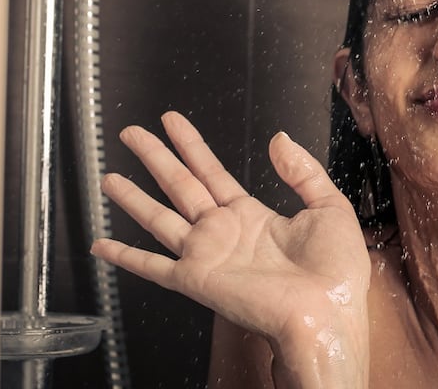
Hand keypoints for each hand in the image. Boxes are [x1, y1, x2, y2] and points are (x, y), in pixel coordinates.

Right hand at [90, 112, 371, 357]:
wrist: (327, 313)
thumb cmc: (335, 273)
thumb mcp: (329, 207)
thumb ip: (302, 171)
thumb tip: (279, 139)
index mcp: (253, 216)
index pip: (213, 172)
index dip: (191, 146)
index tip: (172, 123)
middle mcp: (224, 233)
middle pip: (180, 185)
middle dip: (155, 157)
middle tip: (131, 133)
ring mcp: (207, 255)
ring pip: (159, 218)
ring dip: (133, 197)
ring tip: (108, 176)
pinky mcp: (196, 279)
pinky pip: (152, 267)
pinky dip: (125, 257)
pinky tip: (102, 245)